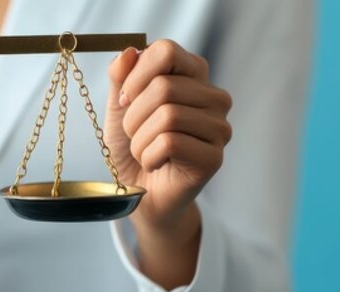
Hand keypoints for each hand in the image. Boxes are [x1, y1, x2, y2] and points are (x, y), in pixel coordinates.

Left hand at [104, 39, 231, 271]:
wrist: (140, 193)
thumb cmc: (133, 146)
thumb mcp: (119, 108)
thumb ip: (121, 78)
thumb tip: (128, 52)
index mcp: (193, 74)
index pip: (166, 50)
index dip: (136, 75)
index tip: (125, 99)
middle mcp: (214, 96)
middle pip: (164, 86)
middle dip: (134, 115)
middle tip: (134, 134)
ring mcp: (219, 127)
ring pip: (168, 115)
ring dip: (140, 139)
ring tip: (144, 150)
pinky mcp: (214, 156)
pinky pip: (171, 143)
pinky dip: (149, 156)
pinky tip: (155, 163)